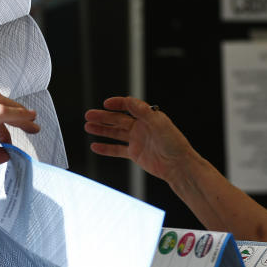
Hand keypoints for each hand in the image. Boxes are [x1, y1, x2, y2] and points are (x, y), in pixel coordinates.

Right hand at [84, 96, 199, 183]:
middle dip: (103, 117)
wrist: (178, 166)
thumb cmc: (174, 144)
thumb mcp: (159, 123)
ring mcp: (137, 140)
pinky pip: (117, 149)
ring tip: (88, 126)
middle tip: (89, 115)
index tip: (105, 104)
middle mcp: (141, 127)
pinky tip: (95, 146)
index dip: (117, 103)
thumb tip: (129, 100)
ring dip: (102, 130)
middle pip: (118, 119)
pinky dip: (106, 148)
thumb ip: (143, 111)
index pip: (129, 106)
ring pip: (115, 133)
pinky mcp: (135, 154)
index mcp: (148, 117)